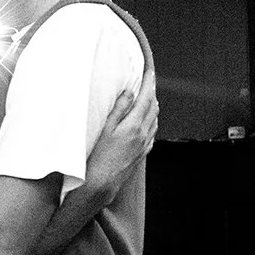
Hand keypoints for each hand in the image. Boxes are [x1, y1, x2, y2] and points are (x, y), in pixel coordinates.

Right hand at [88, 67, 158, 193]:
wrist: (102, 182)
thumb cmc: (99, 156)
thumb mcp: (105, 128)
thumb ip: (119, 109)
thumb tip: (129, 93)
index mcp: (133, 125)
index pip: (146, 99)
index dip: (149, 83)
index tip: (149, 72)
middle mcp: (143, 134)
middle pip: (153, 107)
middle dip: (151, 92)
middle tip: (147, 81)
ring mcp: (144, 144)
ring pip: (155, 120)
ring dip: (152, 106)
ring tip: (147, 98)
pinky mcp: (142, 152)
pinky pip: (152, 132)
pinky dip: (152, 121)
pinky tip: (147, 121)